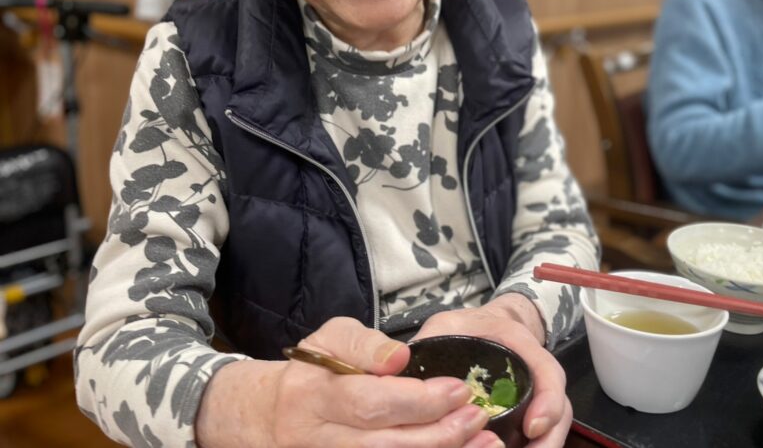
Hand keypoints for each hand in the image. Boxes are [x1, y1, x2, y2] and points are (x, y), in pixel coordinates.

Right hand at [197, 316, 499, 447]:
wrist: (266, 418)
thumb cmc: (311, 372)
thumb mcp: (329, 339)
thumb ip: (365, 344)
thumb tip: (400, 358)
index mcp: (315, 396)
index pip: (370, 403)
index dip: (418, 400)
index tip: (459, 388)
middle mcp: (321, 439)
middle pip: (385, 445)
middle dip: (439, 434)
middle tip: (478, 416)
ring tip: (484, 443)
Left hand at [414, 294, 571, 447]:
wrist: (488, 326)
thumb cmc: (469, 327)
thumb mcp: (449, 323)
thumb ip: (432, 338)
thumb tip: (409, 365)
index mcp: (521, 345)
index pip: (547, 372)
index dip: (547, 401)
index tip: (532, 427)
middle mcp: (536, 373)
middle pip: (559, 410)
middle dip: (548, 440)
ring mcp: (536, 396)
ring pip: (553, 428)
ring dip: (541, 447)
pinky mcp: (529, 414)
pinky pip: (538, 436)